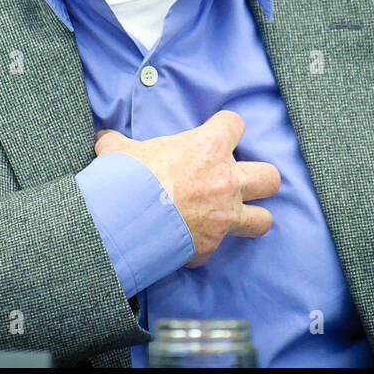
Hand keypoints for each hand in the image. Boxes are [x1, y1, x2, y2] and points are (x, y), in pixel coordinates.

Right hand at [94, 110, 279, 267]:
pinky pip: (214, 249)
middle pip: (270, 177)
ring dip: (251, 218)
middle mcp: (226, 181)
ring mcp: (223, 216)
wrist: (123, 219)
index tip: (217, 133)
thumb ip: (119, 143)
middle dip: (259, 179)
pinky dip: (203, 247)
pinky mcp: (210, 245)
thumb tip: (103, 140)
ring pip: (263, 220)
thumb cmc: (127, 177)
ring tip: (233, 216)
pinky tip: (187, 243)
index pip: (235, 124)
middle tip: (237, 180)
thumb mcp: (120, 150)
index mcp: (209, 147)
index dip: (226, 127)